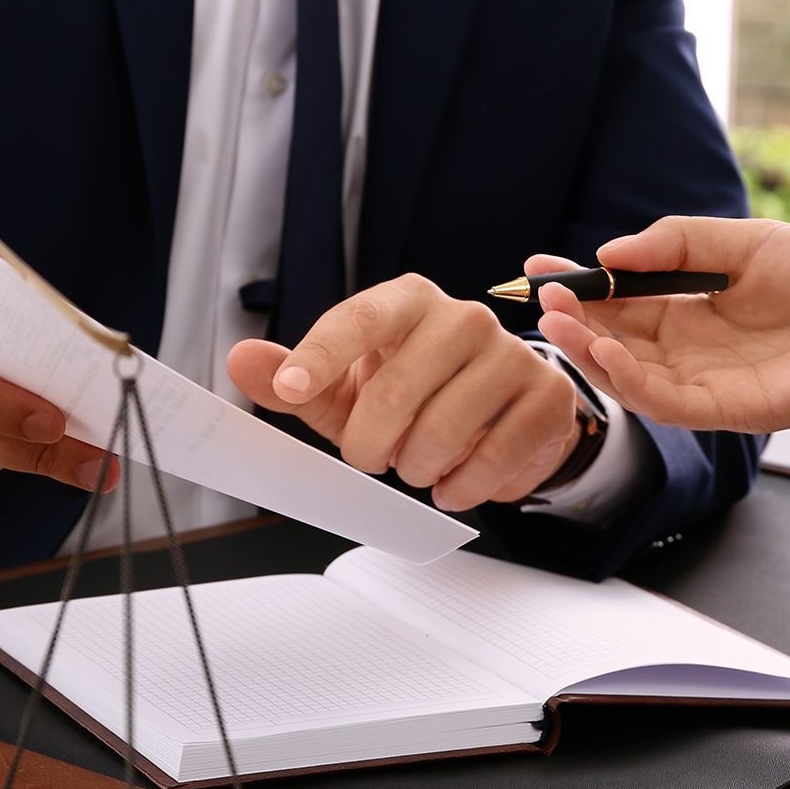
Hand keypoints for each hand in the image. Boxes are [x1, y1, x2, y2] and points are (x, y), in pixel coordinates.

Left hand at [226, 274, 581, 511]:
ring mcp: (511, 353)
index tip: (292, 389)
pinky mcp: (546, 396)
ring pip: (444, 430)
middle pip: (396, 389)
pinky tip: (454, 482)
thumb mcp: (347, 388)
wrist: (500, 409)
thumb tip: (243, 361)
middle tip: (373, 457)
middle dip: (371, 444)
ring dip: (417, 469)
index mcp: (407, 301)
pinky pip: (495, 458)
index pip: (358, 319)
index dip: (320, 356)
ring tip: (418, 466)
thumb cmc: (415, 392)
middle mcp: (463, 316)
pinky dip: (463, 487)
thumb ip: (294, 379)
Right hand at [532, 217, 789, 432]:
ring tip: (558, 321)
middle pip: (618, 340)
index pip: (623, 301)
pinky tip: (605, 350)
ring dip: (589, 351)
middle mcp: (700, 351)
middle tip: (541, 296)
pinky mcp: (737, 410)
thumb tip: (611, 252)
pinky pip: (669, 402)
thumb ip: (680, 242)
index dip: (581, 286)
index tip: (538, 266)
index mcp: (701, 309)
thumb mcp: (751, 242)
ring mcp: (715, 383)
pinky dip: (630, 380)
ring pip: (632, 376)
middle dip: (574, 319)